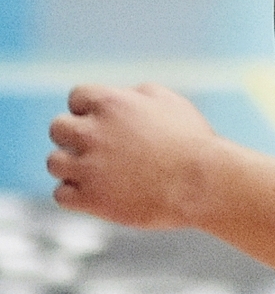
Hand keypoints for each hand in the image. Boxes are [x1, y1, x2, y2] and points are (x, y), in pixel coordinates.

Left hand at [48, 83, 215, 229]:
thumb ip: (136, 95)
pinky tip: (99, 191)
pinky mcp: (89, 199)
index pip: (77, 97)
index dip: (89, 109)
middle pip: (58, 128)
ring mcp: (87, 167)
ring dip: (72, 166)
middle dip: (75, 136)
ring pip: (54, 162)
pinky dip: (76, 194)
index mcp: (112, 104)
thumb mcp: (171, 102)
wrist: (201, 183)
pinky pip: (61, 194)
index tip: (105, 122)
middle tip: (98, 147)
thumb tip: (119, 97)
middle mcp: (92, 132)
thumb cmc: (191, 140)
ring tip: (98, 171)